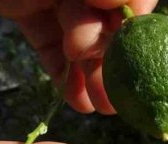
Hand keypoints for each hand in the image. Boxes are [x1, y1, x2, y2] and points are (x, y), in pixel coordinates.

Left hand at [0, 0, 158, 113]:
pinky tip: (75, 101)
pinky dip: (62, 74)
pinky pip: (50, 46)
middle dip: (114, 64)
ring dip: (92, 77)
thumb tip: (133, 9)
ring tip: (100, 108)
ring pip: (81, 42)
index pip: (133, 0)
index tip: (134, 55)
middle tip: (118, 97)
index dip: (137, 28)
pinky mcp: (30, 13)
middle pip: (108, 27)